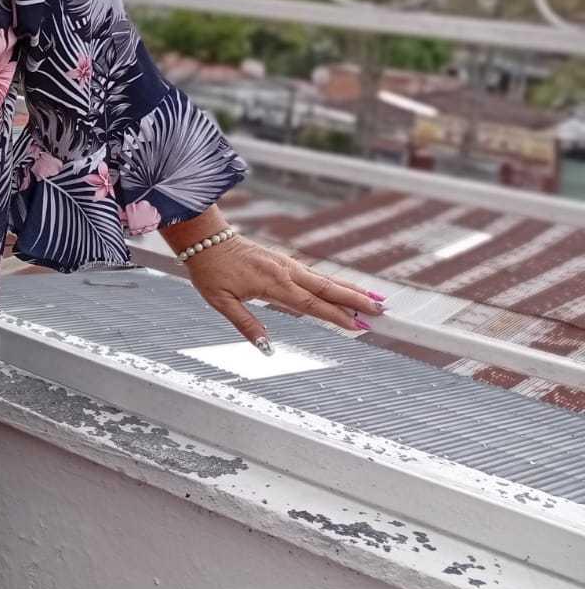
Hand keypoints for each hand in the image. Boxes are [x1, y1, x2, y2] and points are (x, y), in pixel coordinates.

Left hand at [183, 233, 386, 353]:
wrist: (205, 239)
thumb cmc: (210, 271)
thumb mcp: (221, 301)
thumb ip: (246, 324)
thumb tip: (267, 348)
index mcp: (273, 283)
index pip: (311, 304)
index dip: (336, 316)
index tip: (359, 326)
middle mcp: (285, 271)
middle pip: (328, 288)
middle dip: (356, 301)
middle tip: (383, 311)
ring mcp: (286, 265)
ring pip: (325, 279)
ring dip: (352, 290)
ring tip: (377, 299)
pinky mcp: (284, 262)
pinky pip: (315, 274)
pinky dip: (334, 282)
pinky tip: (346, 288)